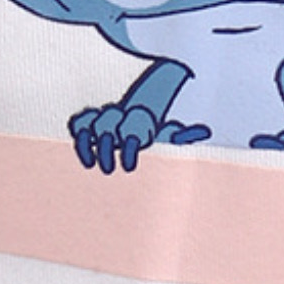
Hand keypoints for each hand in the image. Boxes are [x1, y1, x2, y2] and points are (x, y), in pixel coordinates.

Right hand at [68, 103, 206, 172]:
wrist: (137, 113)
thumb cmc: (153, 130)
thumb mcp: (168, 134)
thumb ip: (182, 134)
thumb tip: (204, 132)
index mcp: (138, 119)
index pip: (130, 129)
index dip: (128, 148)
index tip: (129, 167)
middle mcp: (119, 115)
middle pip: (107, 124)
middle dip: (105, 148)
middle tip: (110, 170)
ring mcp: (104, 118)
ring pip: (92, 123)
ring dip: (90, 144)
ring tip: (96, 167)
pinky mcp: (90, 123)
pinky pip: (79, 124)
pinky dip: (79, 139)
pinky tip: (86, 161)